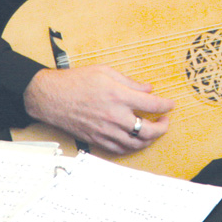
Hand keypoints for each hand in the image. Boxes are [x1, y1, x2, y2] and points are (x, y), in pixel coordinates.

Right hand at [22, 66, 173, 154]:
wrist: (50, 97)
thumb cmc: (76, 81)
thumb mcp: (106, 72)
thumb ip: (130, 82)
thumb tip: (148, 89)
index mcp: (119, 96)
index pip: (152, 105)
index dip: (166, 106)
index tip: (170, 105)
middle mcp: (115, 116)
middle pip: (148, 131)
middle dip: (162, 128)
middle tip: (164, 121)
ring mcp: (106, 131)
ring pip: (136, 144)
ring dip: (149, 140)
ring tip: (152, 132)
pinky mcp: (96, 139)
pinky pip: (120, 150)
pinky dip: (131, 147)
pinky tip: (134, 140)